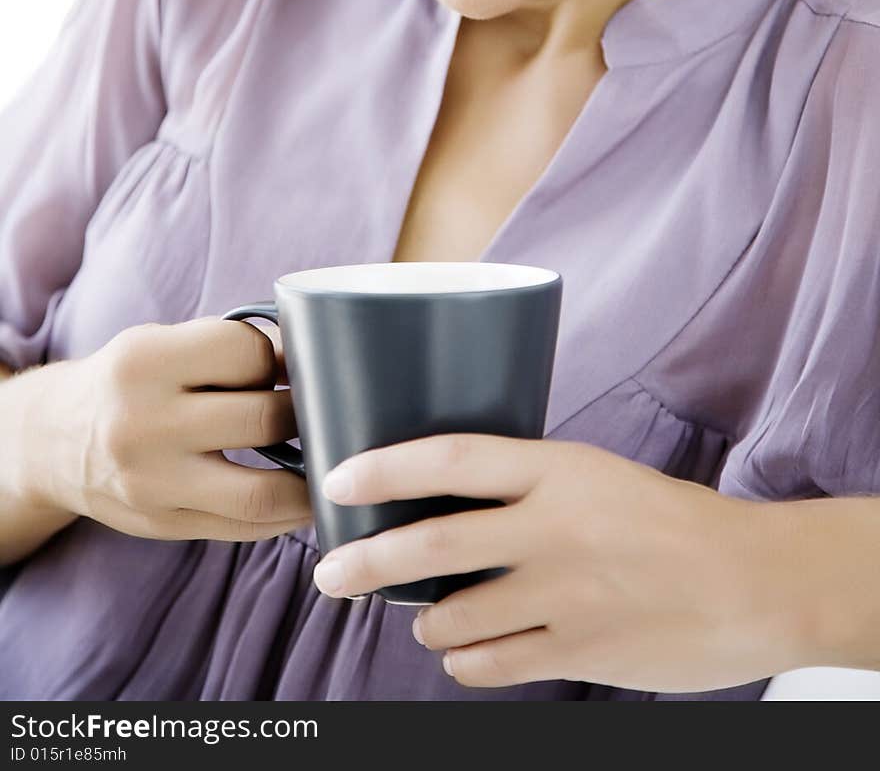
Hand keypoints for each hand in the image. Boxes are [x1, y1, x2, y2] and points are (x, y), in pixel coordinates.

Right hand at [24, 319, 310, 543]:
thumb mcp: (163, 343)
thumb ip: (228, 346)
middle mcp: (143, 423)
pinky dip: (285, 514)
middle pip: (261, 421)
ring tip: (328, 461)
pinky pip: (243, 528)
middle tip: (318, 410)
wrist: (55, 439)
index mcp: (144, 361)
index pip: (247, 353)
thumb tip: (313, 355)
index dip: (281, 358)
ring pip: (259, 492)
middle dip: (302, 415)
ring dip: (308, 477)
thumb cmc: (131, 380)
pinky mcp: (161, 524)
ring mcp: (151, 483)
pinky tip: (304, 497)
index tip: (293, 366)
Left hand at [311, 434, 798, 692]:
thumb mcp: (598, 474)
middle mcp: (554, 528)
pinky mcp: (581, 651)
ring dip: (425, 620)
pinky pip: (492, 664)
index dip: (386, 466)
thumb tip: (451, 500)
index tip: (339, 479)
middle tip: (330, 573)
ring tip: (423, 616)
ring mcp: (566, 594)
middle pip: (433, 543)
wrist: (752, 581)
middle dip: (367, 562)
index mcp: (559, 468)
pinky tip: (468, 651)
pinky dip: (465, 661)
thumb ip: (530, 484)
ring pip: (455, 614)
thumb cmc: (673, 520)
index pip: (451, 457)